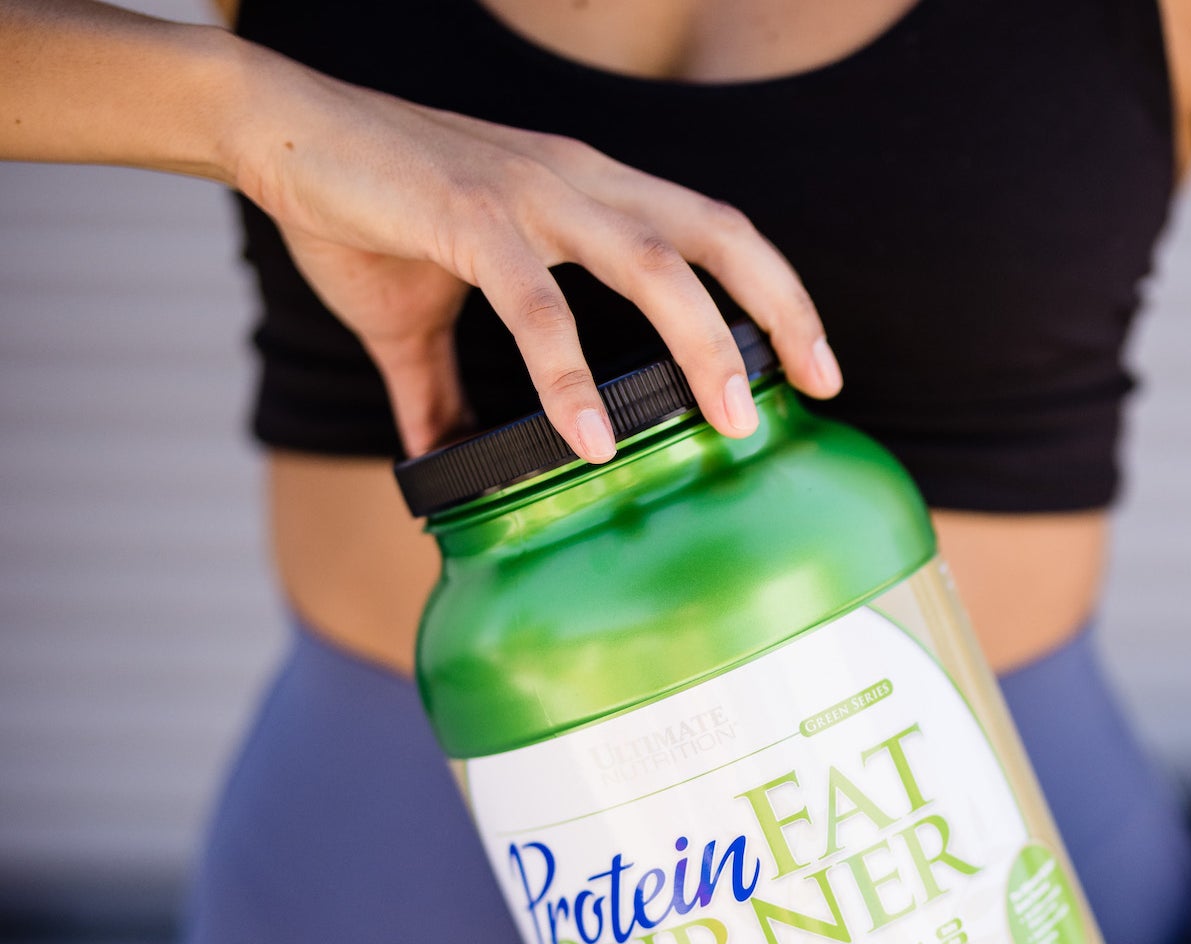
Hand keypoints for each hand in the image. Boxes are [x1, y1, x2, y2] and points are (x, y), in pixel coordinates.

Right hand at [226, 47, 842, 455]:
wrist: (277, 132)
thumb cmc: (365, 213)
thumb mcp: (419, 323)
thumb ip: (444, 395)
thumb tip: (443, 468)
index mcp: (590, 194)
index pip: (711, 232)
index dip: (774, 292)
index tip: (813, 366)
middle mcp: (581, 182)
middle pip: (717, 235)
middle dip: (779, 310)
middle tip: (819, 386)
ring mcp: (531, 194)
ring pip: (652, 262)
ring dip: (702, 343)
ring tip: (729, 423)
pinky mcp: (468, 217)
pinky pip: (536, 302)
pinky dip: (568, 373)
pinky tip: (589, 437)